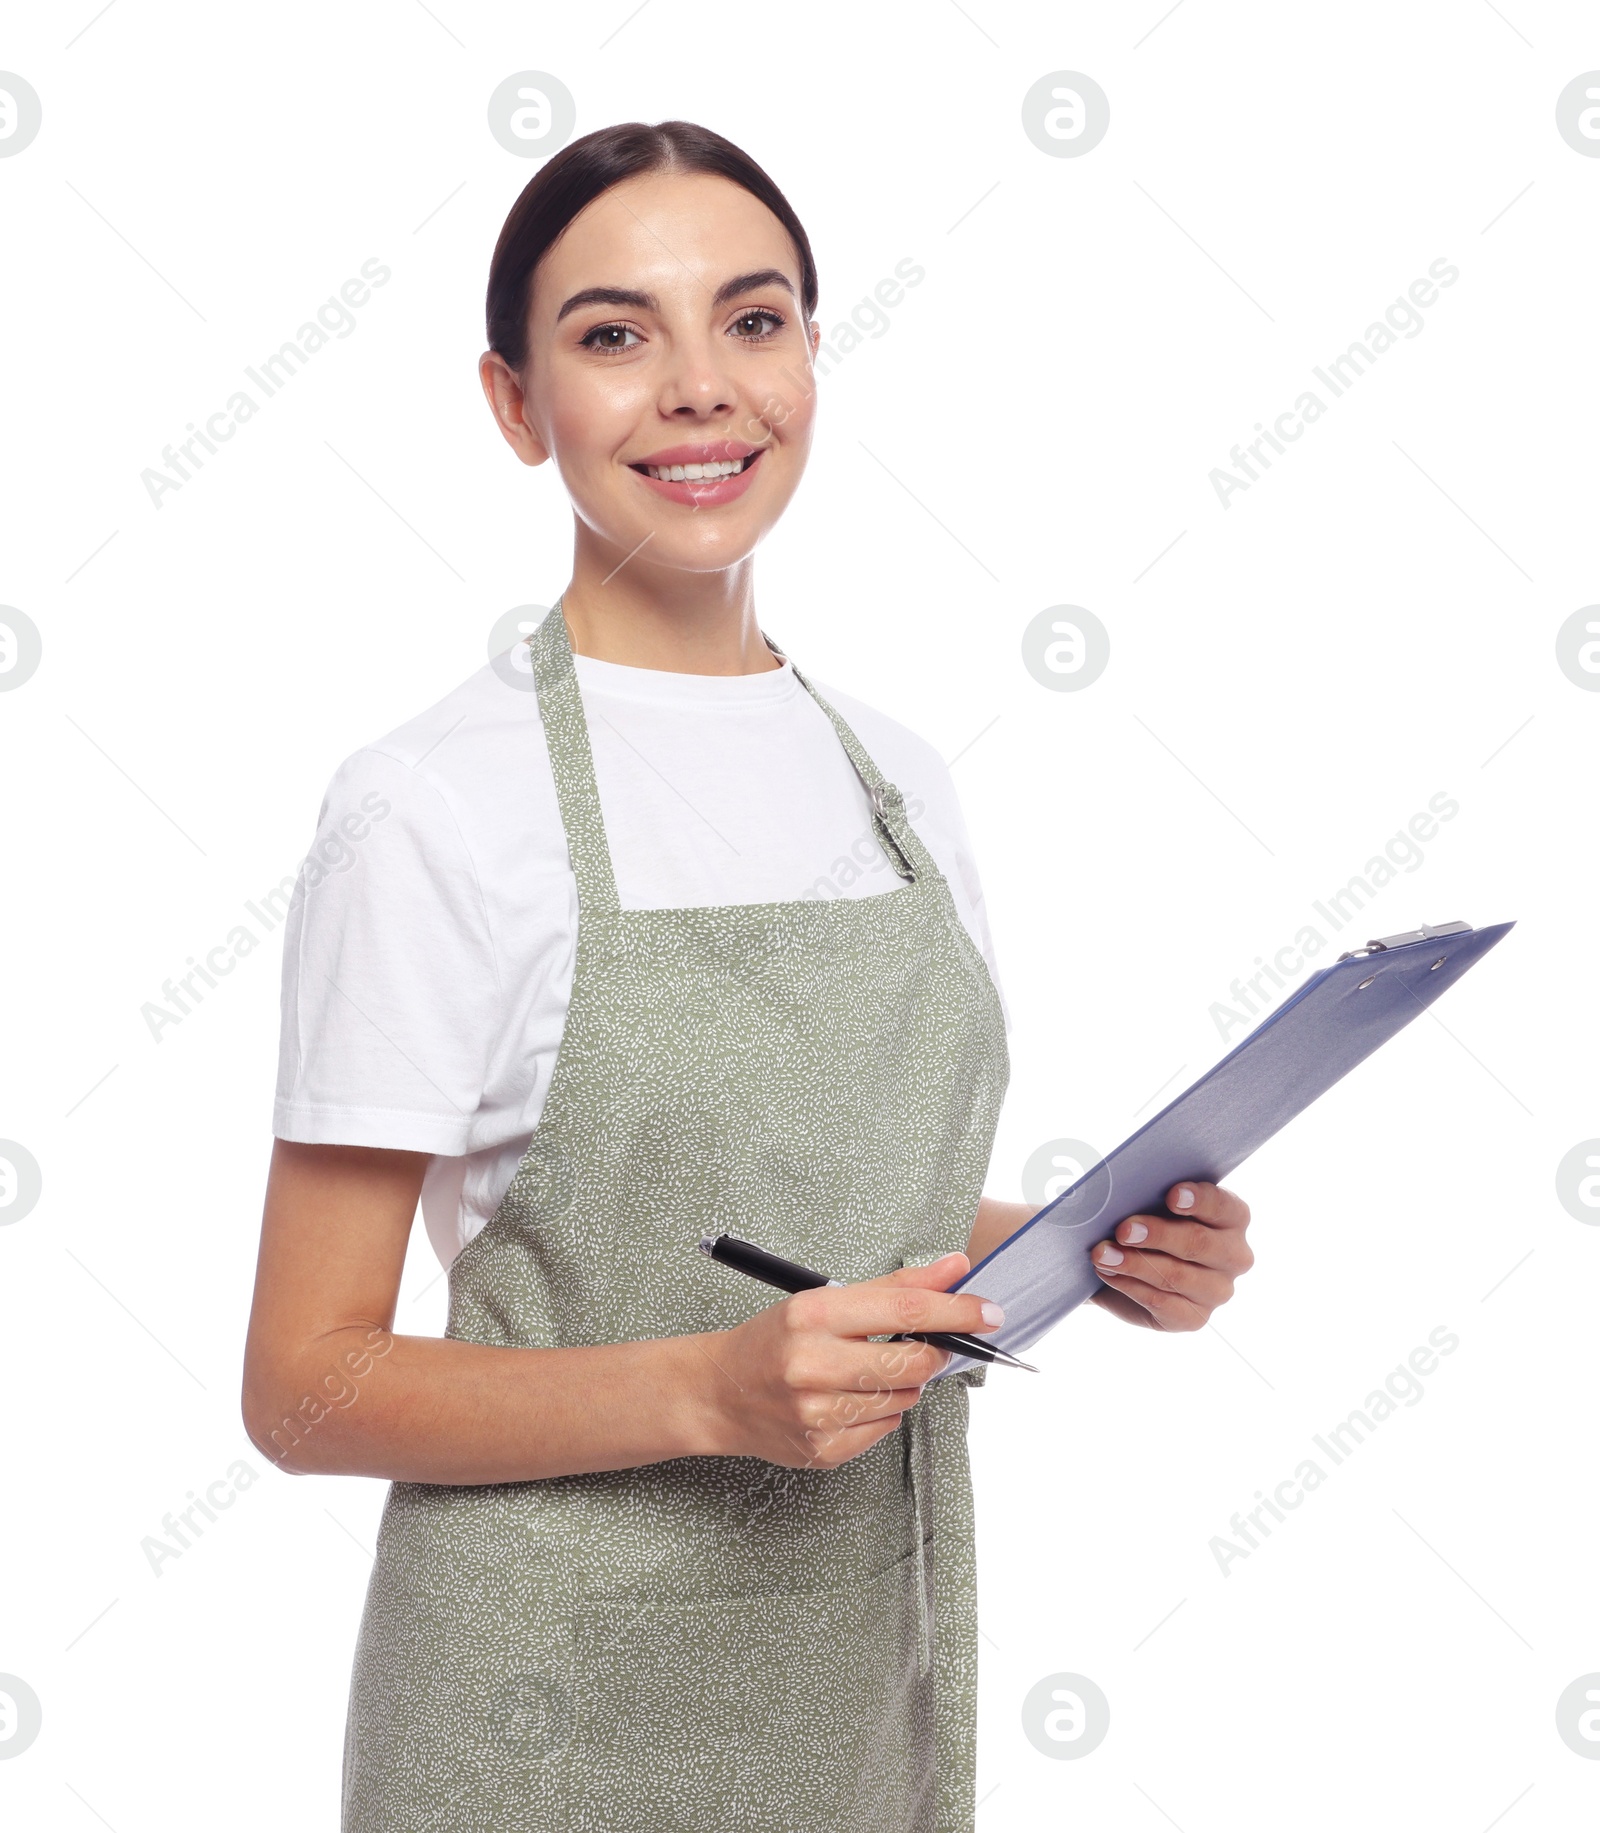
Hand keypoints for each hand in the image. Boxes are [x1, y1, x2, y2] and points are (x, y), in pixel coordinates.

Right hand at [698, 1253, 1004, 1469]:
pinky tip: (851, 1398)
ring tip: (867, 1370)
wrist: (719, 1392)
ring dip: (903, 1383)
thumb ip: (896, 1285)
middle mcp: (812, 1365)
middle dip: (934, 1353)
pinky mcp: (822, 1449)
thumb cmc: (776, 1339)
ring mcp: (816, 1413)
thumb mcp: (826, 1299)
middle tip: (928, 1346)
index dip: (956, 1311)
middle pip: (914, 1363)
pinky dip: (881, 1411)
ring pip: (905, 1398)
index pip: (906, 1310)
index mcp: (813, 1316)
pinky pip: (886, 1428)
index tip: (989, 1311)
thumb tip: (956, 1268)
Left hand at [1089, 1181, 1252, 1330]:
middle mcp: (1234, 1256)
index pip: (1222, 1205)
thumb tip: (1124, 1194)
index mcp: (1233, 1218)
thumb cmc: (1149, 1225)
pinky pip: (1161, 1303)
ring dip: (1134, 1264)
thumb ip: (1150, 1197)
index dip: (1198, 1199)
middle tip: (1124, 1230)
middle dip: (1158, 1235)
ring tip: (1102, 1254)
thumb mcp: (1152, 1205)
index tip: (1171, 1195)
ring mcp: (1218, 1291)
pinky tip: (1107, 1274)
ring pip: (1176, 1276)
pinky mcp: (1195, 1318)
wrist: (1130, 1268)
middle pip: (1198, 1242)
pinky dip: (1129, 1286)